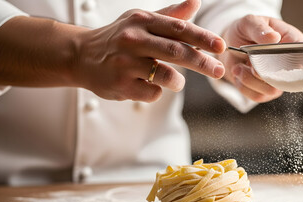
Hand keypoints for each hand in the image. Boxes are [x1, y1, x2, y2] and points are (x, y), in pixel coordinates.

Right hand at [74, 0, 225, 101]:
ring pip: (166, 75)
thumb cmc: (118, 38)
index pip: (178, 28)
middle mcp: (133, 40)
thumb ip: (170, 15)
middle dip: (202, 63)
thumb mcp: (141, 21)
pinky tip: (147, 85)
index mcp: (142, 21)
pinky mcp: (121, 85)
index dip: (203, 37)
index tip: (220, 46)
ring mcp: (125, 63)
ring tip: (176, 81)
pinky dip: (157, 92)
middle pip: (176, 52)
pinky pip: (152, 93)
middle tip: (219, 71)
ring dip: (178, 81)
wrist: (81, 56)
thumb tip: (195, 2)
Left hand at [219, 15, 302, 102]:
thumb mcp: (250, 22)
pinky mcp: (263, 91)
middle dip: (268, 75)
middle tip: (252, 66)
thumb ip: (260, 29)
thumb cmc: (246, 29)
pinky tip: (239, 72)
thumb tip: (273, 38)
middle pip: (290, 79)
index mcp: (292, 43)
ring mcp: (277, 80)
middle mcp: (288, 64)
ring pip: (271, 90)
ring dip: (251, 80)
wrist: (230, 43)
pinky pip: (257, 96)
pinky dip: (244, 86)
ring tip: (240, 66)